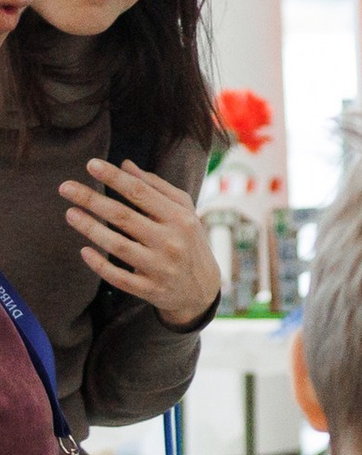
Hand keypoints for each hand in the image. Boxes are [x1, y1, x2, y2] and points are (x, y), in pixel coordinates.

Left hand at [60, 159, 220, 324]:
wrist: (202, 287)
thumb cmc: (188, 241)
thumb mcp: (183, 211)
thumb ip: (157, 188)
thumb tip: (125, 165)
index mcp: (181, 218)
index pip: (142, 193)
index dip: (115, 178)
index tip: (91, 165)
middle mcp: (172, 242)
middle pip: (124, 217)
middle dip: (92, 200)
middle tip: (65, 187)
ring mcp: (160, 267)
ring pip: (118, 246)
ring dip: (90, 229)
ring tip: (70, 213)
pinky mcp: (150, 289)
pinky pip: (118, 277)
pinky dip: (99, 264)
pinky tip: (84, 250)